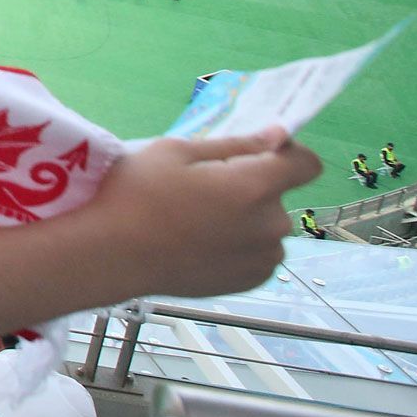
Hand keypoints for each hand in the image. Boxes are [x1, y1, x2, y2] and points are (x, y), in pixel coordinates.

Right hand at [83, 129, 320, 297]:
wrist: (110, 255)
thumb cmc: (135, 194)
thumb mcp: (175, 152)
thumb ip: (235, 144)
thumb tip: (277, 136)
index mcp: (254, 187)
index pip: (307, 164)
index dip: (288, 153)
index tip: (260, 153)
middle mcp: (270, 224)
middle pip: (276, 195)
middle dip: (250, 188)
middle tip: (201, 192)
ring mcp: (263, 257)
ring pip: (266, 225)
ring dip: (246, 219)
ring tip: (197, 223)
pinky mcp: (252, 280)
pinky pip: (259, 252)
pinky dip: (240, 245)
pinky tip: (201, 244)